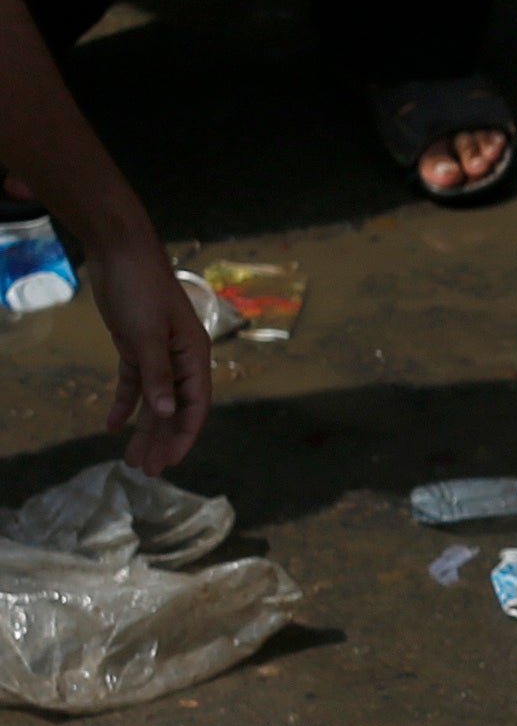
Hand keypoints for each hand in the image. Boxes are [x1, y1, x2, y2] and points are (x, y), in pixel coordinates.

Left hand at [88, 238, 209, 474]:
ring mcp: (158, 353)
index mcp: (193, 355)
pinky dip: (125, 404)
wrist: (120, 254)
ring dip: (144, 429)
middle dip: (162, 440)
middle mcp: (180, 359)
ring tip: (132, 459)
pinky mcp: (136, 347)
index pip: (195, 405)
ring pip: (154, 400)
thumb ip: (157, 375)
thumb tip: (169, 415)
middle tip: (147, 471)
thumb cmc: (140, 290)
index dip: (184, 436)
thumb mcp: (146, 334)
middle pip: (174, 409)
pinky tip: (112, 425)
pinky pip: (134, 383)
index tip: (170, 462)